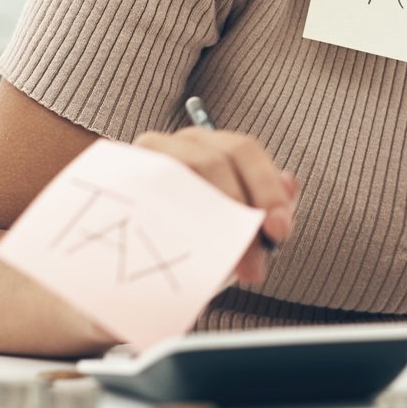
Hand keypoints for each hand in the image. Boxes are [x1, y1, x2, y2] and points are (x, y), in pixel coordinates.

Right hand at [130, 128, 297, 284]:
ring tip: (222, 262)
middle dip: (242, 212)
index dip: (267, 188)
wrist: (125, 263)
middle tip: (254, 264)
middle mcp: (178, 144)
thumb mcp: (231, 223)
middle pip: (214, 161)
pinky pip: (144, 199)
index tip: (280, 231)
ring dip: (208, 222)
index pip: (244, 151)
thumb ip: (262, 204)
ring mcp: (144, 159)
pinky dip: (168, 227)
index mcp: (212, 144)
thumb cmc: (189, 238)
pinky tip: (183, 254)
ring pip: (179, 177)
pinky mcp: (116, 184)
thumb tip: (290, 183)